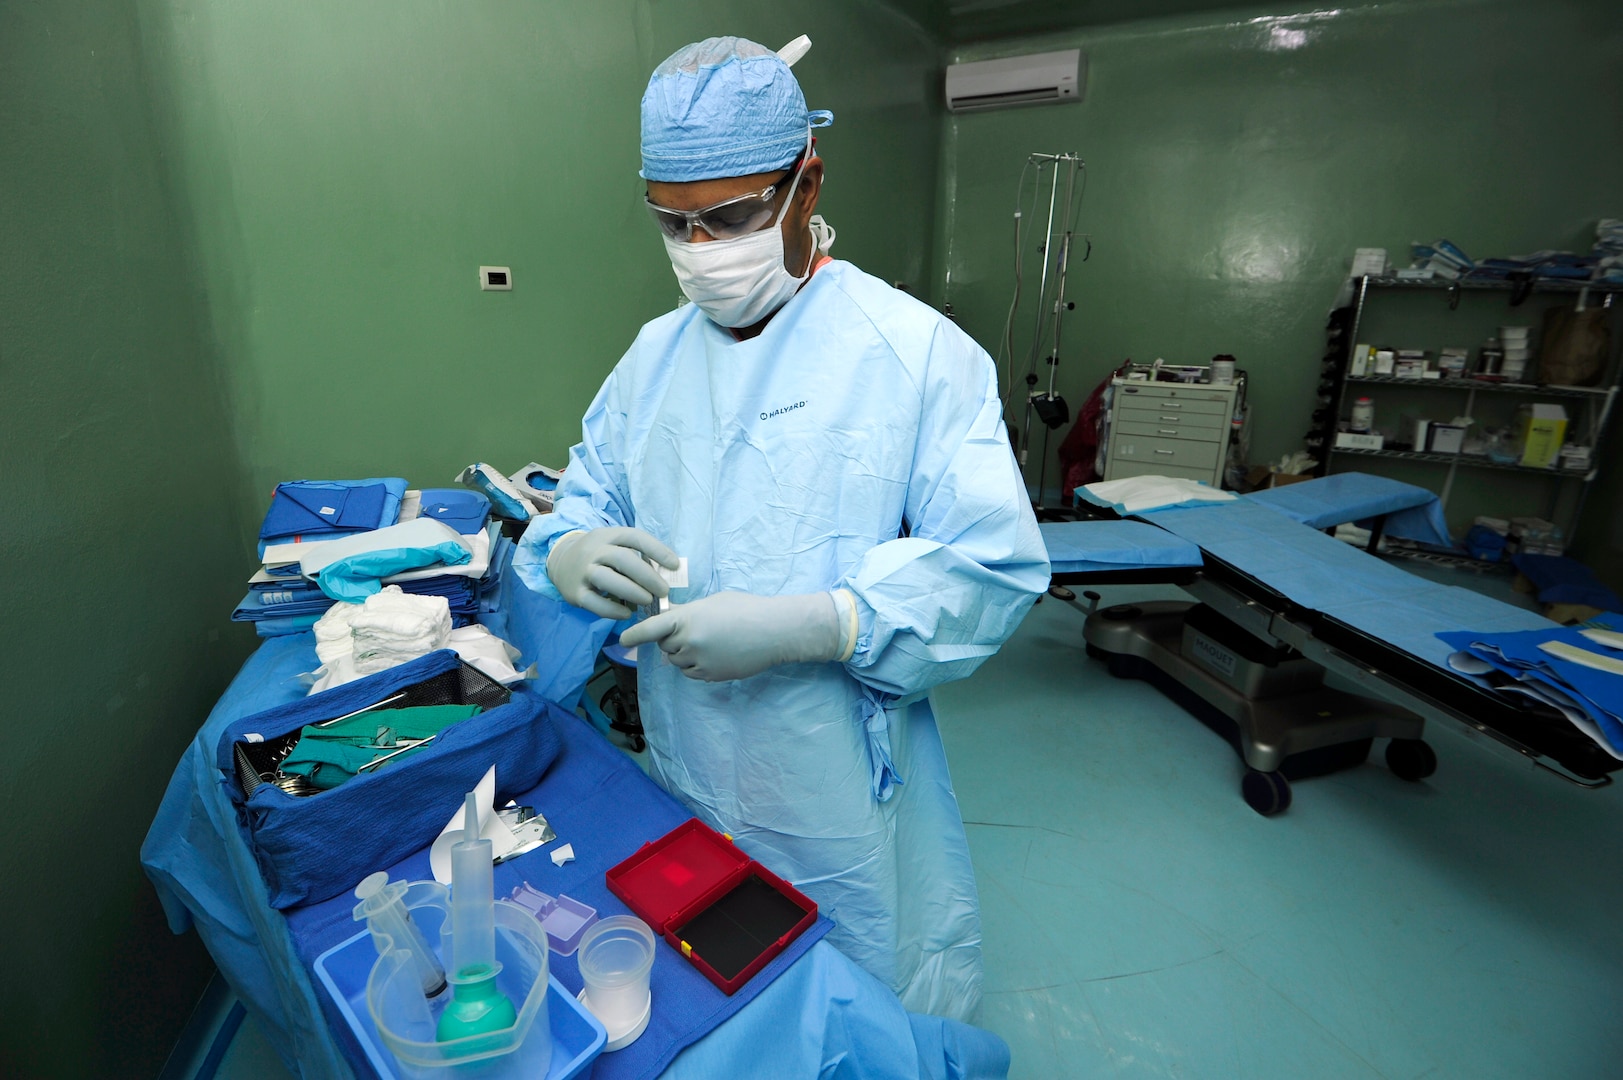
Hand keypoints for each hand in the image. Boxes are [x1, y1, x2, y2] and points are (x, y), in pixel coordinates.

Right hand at [546, 527, 679, 618]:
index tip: (675, 565)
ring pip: (607, 579)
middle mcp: (594, 551)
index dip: (657, 550)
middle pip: (622, 559)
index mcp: (608, 536)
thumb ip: (637, 556)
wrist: (560, 562)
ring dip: (632, 591)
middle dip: (647, 576)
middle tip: (664, 590)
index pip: (635, 537)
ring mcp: (583, 571)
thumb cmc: (599, 555)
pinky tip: (627, 613)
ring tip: (648, 600)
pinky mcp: (575, 593)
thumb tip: (667, 574)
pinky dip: (613, 610)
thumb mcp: (614, 546)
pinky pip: (595, 603)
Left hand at [619, 591, 843, 681]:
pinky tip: (716, 654)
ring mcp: (700, 661)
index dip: (635, 634)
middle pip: (665, 646)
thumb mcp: (713, 602)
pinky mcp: (711, 675)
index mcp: (687, 618)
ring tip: (710, 641)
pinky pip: (692, 673)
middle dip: (672, 639)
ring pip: (678, 662)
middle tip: (694, 630)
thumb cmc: (746, 608)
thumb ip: (688, 612)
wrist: (774, 631)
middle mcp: (689, 641)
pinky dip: (696, 666)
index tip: (623, 639)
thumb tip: (670, 616)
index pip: (652, 628)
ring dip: (685, 654)